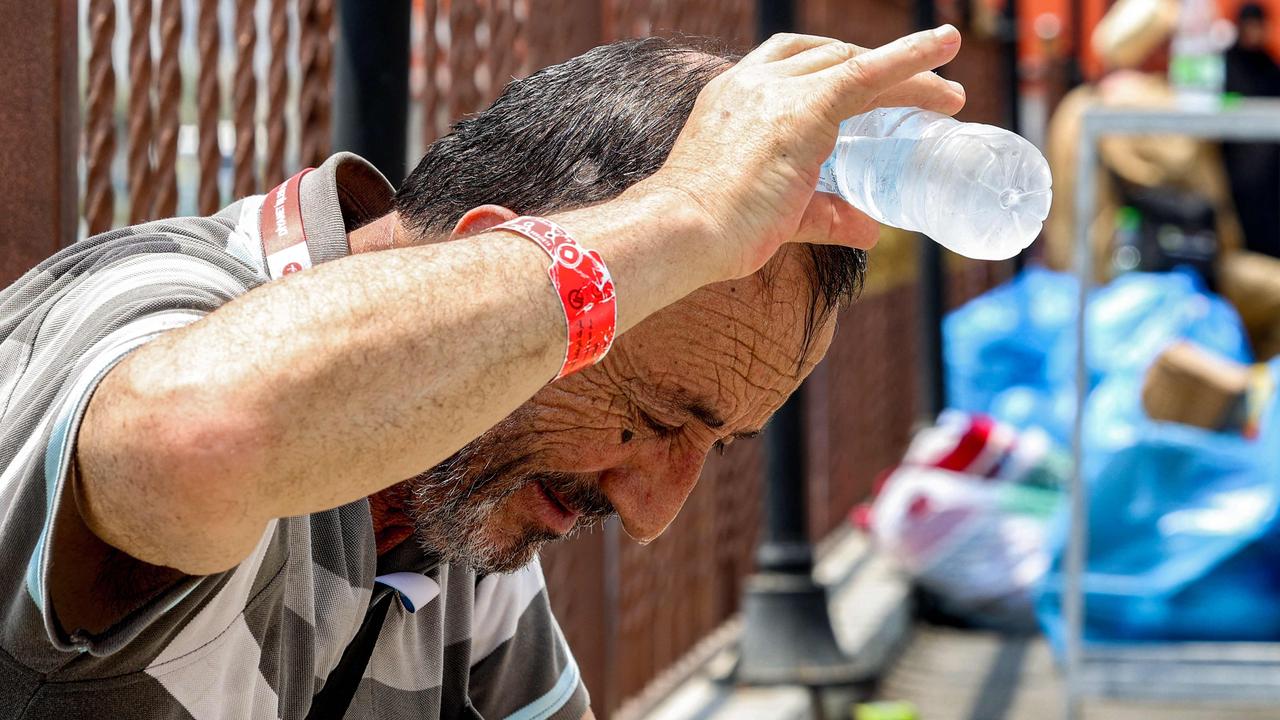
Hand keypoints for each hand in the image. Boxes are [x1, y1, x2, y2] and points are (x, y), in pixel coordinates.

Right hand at [646, 26, 965, 280]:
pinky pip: (868, 74)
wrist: (681, 231)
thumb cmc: (710, 233)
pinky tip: (948, 44)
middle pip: (828, 59)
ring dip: (907, 76)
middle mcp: (751, 83)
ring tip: (948, 99)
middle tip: (921, 101)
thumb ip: (825, 216)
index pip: (790, 66)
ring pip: (854, 68)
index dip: (833, 72)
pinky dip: (911, 56)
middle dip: (877, 74)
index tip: (867, 93)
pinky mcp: (805, 110)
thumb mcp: (774, 216)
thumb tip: (872, 230)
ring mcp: (777, 93)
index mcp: (730, 99)